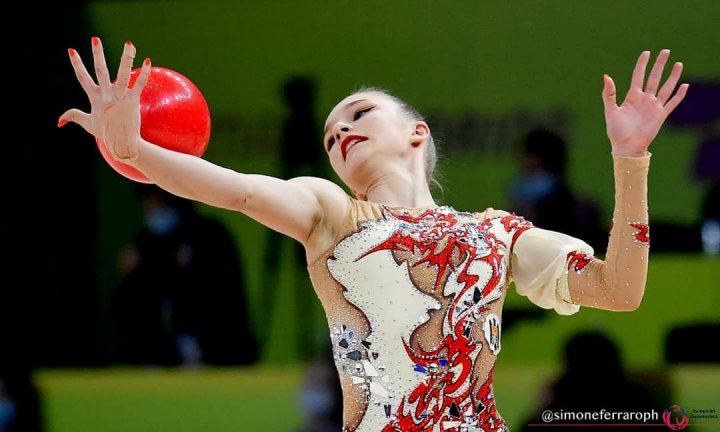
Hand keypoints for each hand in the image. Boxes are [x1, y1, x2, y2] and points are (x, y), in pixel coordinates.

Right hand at [58, 37, 151, 161]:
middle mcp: (106, 95)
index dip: (77, 64)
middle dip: (97, 54)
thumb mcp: (88, 124)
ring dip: (125, 57)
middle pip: (100, 70)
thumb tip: (59, 121)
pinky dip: (144, 73)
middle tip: (95, 38)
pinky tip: (148, 61)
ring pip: (122, 73)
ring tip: (129, 44)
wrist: (122, 145)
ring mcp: (119, 97)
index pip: (83, 78)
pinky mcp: (132, 101)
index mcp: (94, 98)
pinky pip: (139, 84)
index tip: (71, 51)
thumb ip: (74, 116)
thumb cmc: (106, 134)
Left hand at [602, 49, 687, 156]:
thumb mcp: (610, 110)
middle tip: (666, 51)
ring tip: (679, 64)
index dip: (642, 64)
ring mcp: (654, 106)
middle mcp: (644, 99)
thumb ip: (609, 94)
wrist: (626, 147)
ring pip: (666, 87)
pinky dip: (679, 95)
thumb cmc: (616, 130)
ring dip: (673, 76)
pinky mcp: (661, 115)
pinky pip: (672, 103)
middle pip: (654, 77)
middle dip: (660, 65)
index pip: (638, 76)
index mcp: (632, 96)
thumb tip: (606, 76)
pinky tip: (685, 85)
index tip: (646, 53)